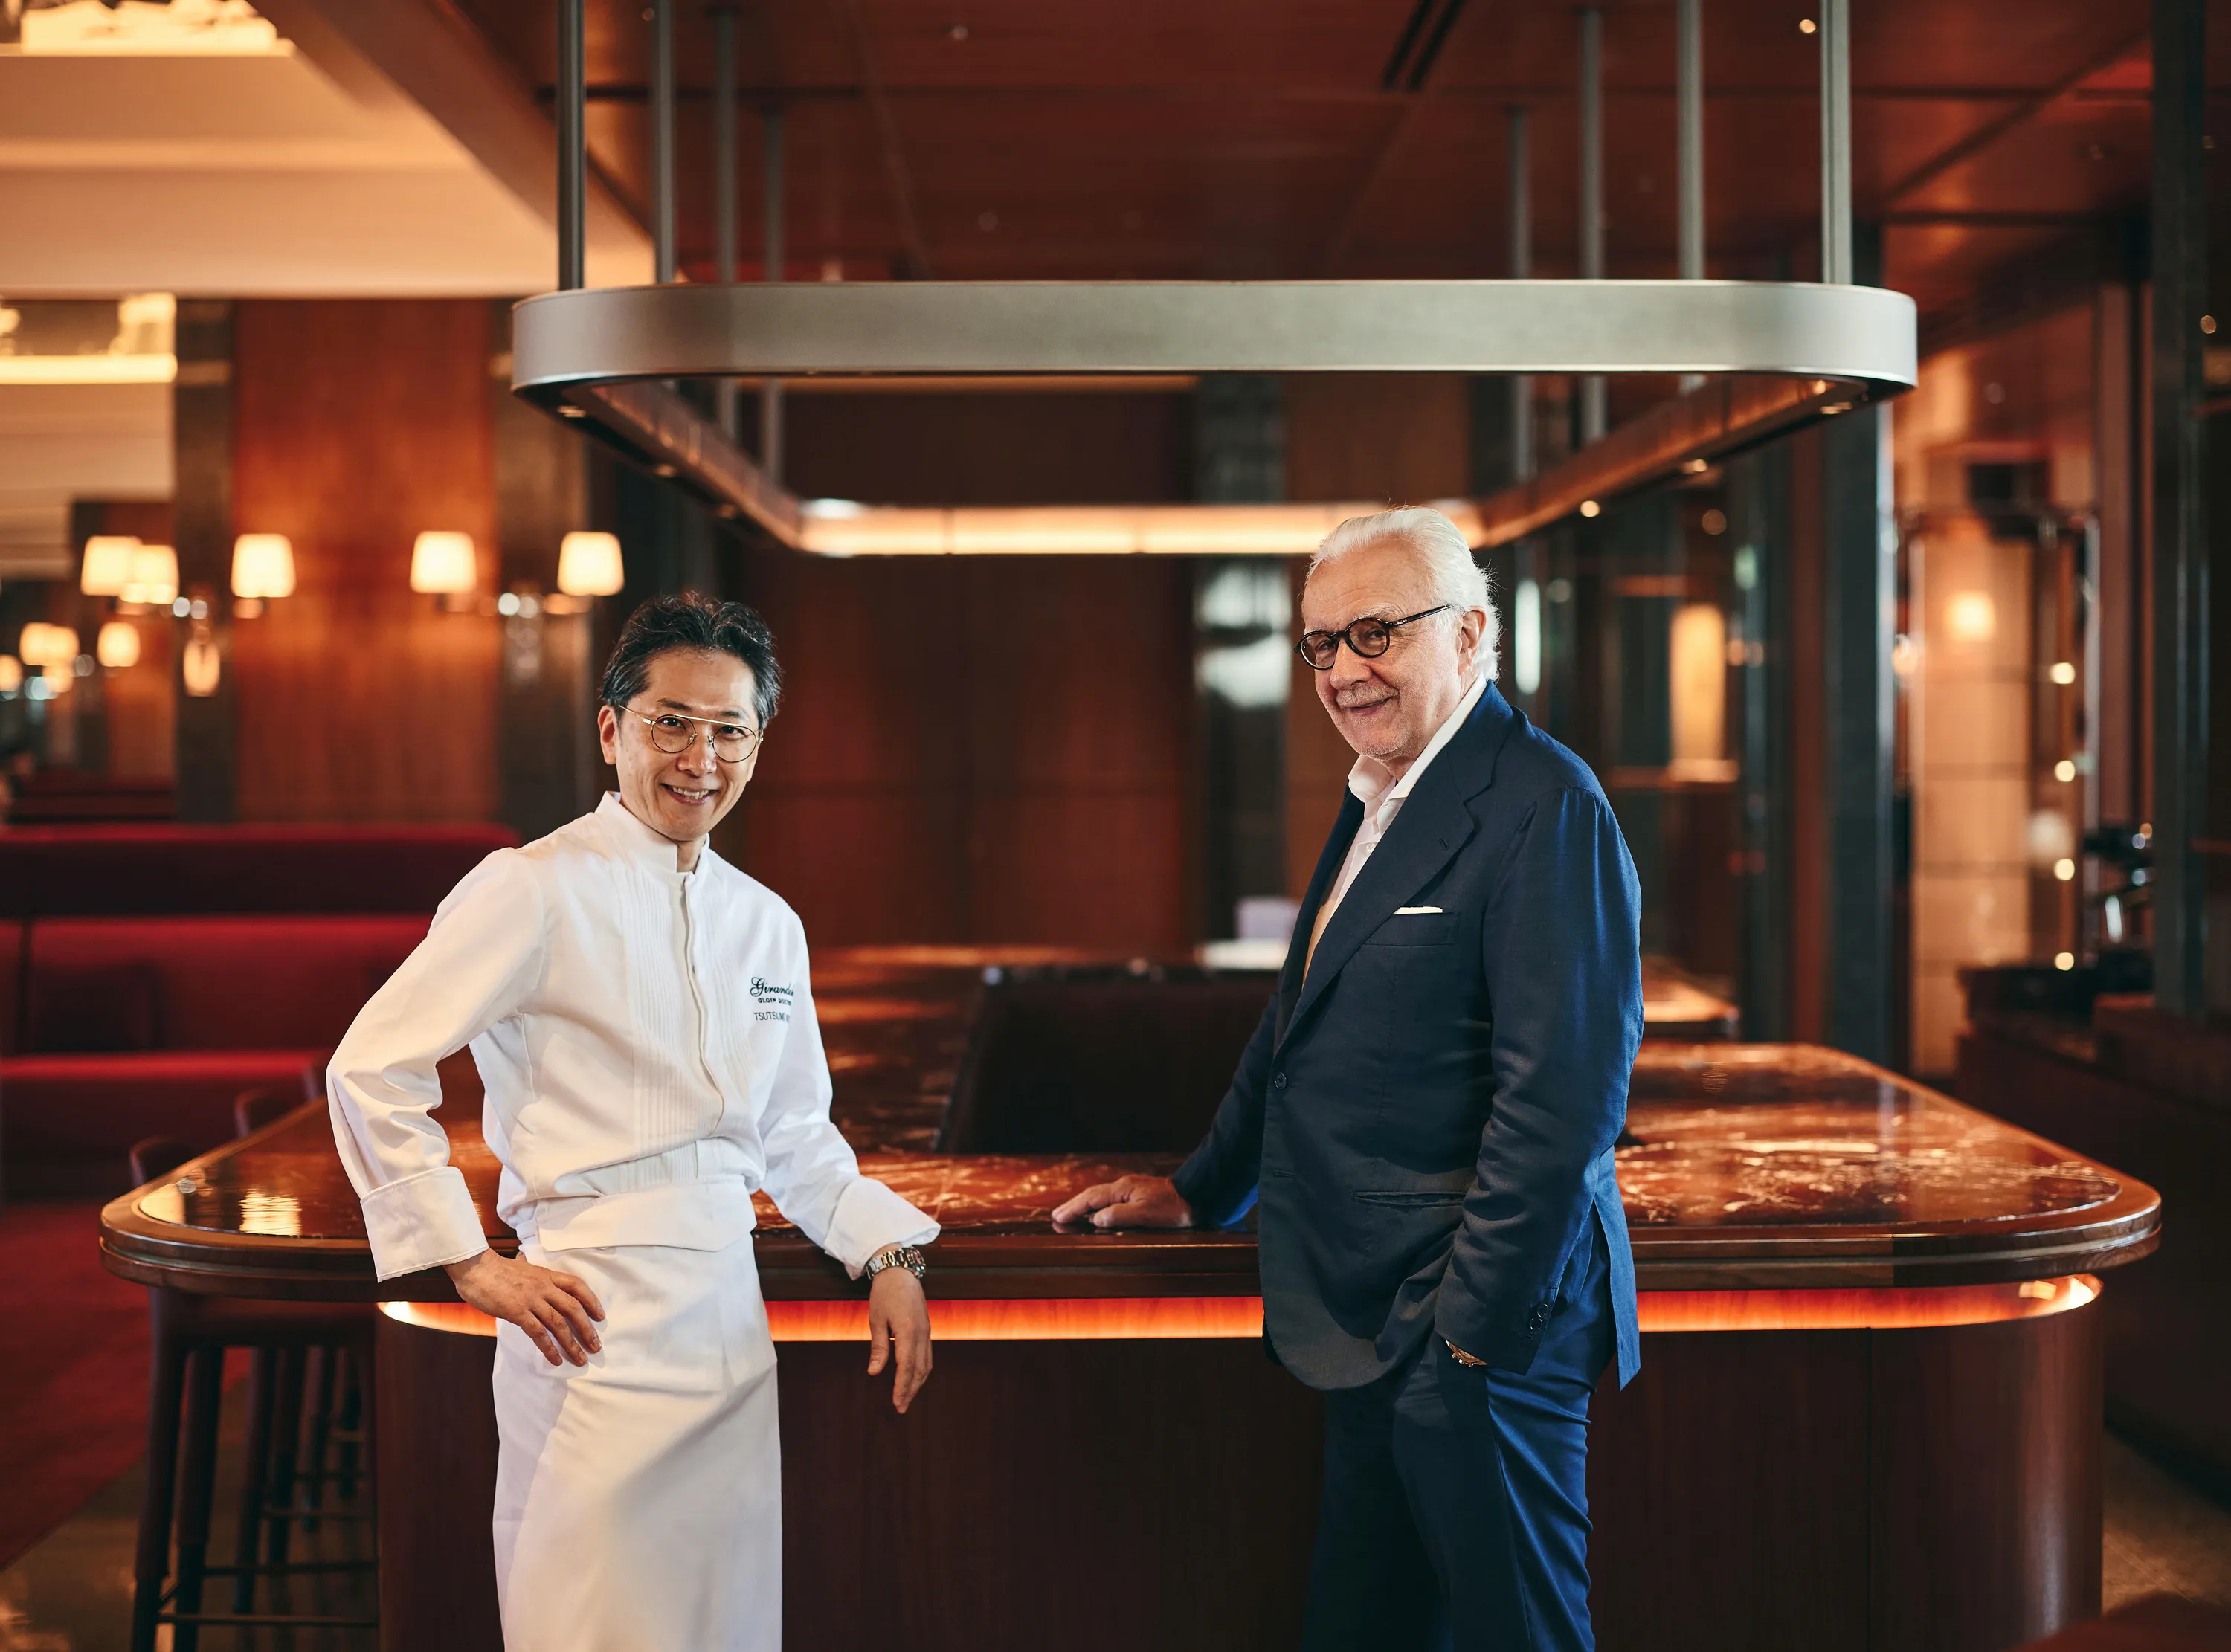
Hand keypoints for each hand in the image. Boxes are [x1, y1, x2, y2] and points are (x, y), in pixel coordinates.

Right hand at [446, 1250, 604, 1366]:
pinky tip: (555, 1359)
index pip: (577, 1286)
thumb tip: (536, 1276)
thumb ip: (533, 1275)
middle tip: (596, 1346)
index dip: (592, 1301)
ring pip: (558, 1323)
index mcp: (546, 1275)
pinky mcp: (517, 1312)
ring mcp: (531, 1299)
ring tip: (580, 1358)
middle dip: (587, 1329)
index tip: (600, 1316)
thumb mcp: (523, 1268)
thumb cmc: (496, 1269)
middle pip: (573, 1308)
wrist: (475, 1267)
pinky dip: (549, 1348)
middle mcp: (543, 1286)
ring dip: (571, 1343)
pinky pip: (538, 1333)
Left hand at [866, 1265, 931, 1413]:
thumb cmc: (884, 1293)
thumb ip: (878, 1347)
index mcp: (908, 1331)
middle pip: (919, 1370)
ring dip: (917, 1383)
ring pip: (926, 1364)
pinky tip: (914, 1378)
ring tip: (906, 1398)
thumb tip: (873, 1373)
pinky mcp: (926, 1329)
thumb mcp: (876, 1319)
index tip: (896, 1402)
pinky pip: (927, 1355)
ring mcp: (926, 1331)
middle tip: (900, 1408)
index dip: (901, 1386)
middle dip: (910, 1391)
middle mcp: (921, 1333)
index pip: (906, 1366)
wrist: (900, 1270)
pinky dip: (921, 1371)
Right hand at [1050, 1174, 1194, 1229]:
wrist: (1195, 1196)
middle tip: (1057, 1215)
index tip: (1057, 1217)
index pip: (1091, 1199)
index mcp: (1122, 1189)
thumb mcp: (1145, 1214)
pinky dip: (1097, 1205)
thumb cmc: (1172, 1207)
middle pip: (1092, 1195)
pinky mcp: (1138, 1194)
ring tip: (1071, 1213)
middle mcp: (1124, 1186)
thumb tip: (1095, 1219)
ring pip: (1100, 1196)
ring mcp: (1131, 1189)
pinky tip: (1098, 1212)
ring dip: (1084, 1205)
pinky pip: (1110, 1199)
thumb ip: (1119, 1215)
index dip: (1073, 1209)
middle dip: (1074, 1205)